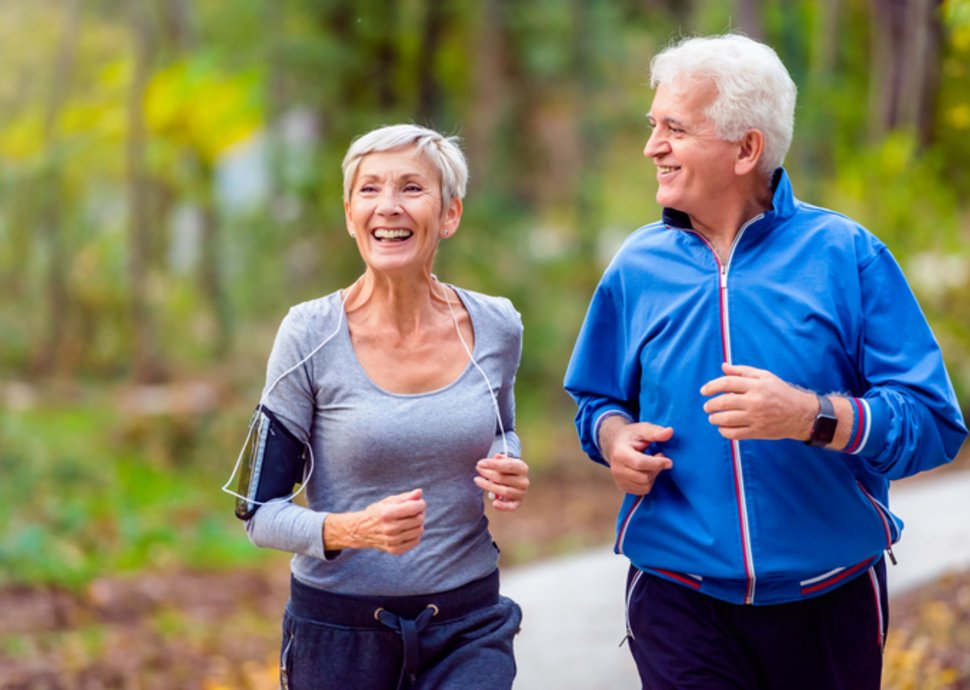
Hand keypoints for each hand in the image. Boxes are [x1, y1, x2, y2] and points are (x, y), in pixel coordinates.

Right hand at [324, 488, 425, 554]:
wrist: (361, 531)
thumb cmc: (377, 513)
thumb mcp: (388, 501)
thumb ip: (405, 497)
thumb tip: (420, 492)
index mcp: (387, 514)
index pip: (414, 508)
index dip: (421, 504)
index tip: (419, 502)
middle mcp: (389, 528)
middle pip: (419, 519)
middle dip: (420, 513)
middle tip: (414, 511)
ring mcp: (392, 541)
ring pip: (419, 531)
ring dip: (419, 524)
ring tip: (411, 520)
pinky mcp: (395, 550)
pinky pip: (415, 541)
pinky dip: (415, 534)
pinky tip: (408, 529)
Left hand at [474, 454, 529, 511]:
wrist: (515, 480)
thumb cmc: (507, 470)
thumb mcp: (505, 462)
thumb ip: (500, 460)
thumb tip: (496, 457)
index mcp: (522, 468)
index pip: (508, 465)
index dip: (493, 464)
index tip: (480, 463)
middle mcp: (524, 481)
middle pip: (503, 478)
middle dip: (487, 473)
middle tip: (478, 469)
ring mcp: (521, 493)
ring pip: (504, 491)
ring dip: (488, 486)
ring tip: (477, 480)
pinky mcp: (517, 503)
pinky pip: (511, 506)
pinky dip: (503, 506)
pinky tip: (494, 503)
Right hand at [599, 417, 673, 495]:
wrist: (616, 444)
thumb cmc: (631, 436)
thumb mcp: (642, 429)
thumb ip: (655, 432)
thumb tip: (669, 432)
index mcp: (619, 454)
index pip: (640, 463)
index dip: (657, 463)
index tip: (669, 461)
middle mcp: (616, 469)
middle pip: (644, 477)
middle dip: (656, 469)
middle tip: (659, 457)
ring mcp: (618, 480)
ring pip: (645, 486)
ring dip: (653, 476)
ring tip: (653, 464)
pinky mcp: (622, 487)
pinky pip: (642, 491)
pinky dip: (649, 482)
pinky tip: (648, 471)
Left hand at [700, 363, 815, 440]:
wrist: (801, 414)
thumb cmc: (780, 392)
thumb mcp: (764, 376)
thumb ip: (742, 371)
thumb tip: (723, 367)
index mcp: (756, 385)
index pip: (726, 383)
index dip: (711, 386)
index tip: (703, 391)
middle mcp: (755, 401)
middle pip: (723, 402)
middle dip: (710, 405)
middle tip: (707, 407)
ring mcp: (756, 418)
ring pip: (726, 419)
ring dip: (714, 419)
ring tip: (713, 417)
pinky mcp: (758, 432)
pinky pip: (734, 434)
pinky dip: (724, 431)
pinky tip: (723, 428)